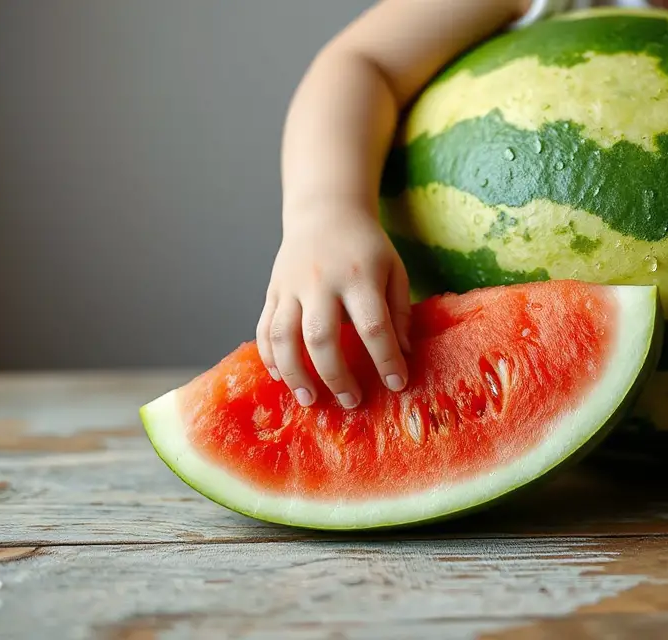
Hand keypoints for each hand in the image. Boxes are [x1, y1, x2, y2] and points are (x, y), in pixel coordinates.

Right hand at [257, 205, 411, 408]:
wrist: (325, 211)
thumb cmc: (366, 247)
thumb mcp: (394, 269)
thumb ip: (399, 312)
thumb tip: (403, 355)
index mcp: (359, 275)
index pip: (373, 326)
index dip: (386, 359)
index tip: (397, 384)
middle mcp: (320, 281)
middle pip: (320, 336)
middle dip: (335, 375)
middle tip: (351, 401)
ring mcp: (291, 286)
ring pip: (283, 336)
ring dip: (294, 373)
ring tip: (310, 399)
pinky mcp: (272, 291)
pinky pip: (263, 329)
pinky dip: (269, 357)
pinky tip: (280, 378)